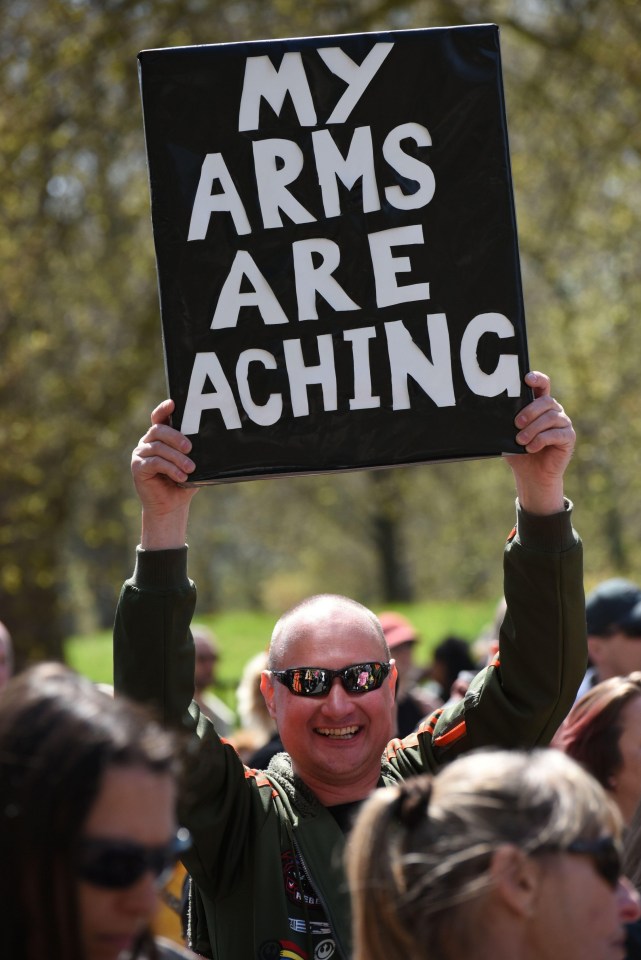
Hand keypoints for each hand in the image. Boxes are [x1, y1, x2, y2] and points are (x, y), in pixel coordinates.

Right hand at [131, 399, 198, 548]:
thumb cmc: (184, 481)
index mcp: (161, 437)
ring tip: (190, 468)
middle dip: (176, 437)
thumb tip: (213, 440)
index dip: (164, 409)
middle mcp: (148, 442)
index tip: (173, 404)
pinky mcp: (138, 468)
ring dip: (176, 457)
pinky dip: (170, 469)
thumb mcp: (193, 462)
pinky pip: (154, 463)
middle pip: (159, 430)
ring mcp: (141, 454)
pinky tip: (181, 477)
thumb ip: (195, 450)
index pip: (159, 417)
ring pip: (158, 447)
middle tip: (190, 448)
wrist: (172, 506)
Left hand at [503, 371, 574, 514]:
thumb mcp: (507, 434)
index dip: (537, 378)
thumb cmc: (518, 451)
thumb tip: (490, 413)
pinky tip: (530, 448)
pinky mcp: (568, 437)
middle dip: (530, 411)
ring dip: (533, 428)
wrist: (531, 475)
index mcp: (539, 405)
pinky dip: (541, 440)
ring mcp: (563, 423)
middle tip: (516, 423)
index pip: (542, 385)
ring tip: (520, 440)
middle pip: (546, 401)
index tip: (527, 379)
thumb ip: (505, 422)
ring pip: (551, 417)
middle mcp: (554, 411)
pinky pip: (557, 434)